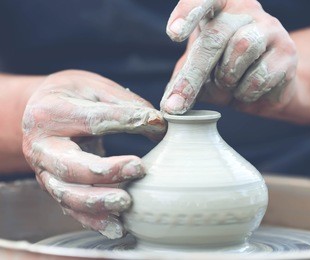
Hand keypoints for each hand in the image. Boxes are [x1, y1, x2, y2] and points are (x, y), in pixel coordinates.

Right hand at [22, 70, 165, 238]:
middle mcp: (42, 146)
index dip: (127, 122)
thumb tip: (159, 125)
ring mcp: (44, 170)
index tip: (157, 124)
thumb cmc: (73, 95)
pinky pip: (71, 208)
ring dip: (99, 203)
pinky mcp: (53, 186)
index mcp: (52, 113)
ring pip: (68, 194)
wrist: (41, 108)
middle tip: (140, 168)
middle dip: (107, 172)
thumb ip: (125, 104)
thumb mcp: (96, 88)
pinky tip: (117, 227)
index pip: (93, 121)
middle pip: (72, 166)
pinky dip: (93, 220)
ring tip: (127, 203)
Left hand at [160, 0, 297, 118]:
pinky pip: (260, 74)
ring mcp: (270, 27)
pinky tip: (246, 90)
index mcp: (219, 6)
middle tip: (176, 103)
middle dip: (194, 74)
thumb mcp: (198, 73)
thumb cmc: (224, 72)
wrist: (265, 89)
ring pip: (241, 49)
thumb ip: (183, 80)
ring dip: (227, 77)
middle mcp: (246, 10)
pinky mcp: (287, 51)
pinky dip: (246, 91)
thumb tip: (169, 106)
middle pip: (216, 36)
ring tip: (227, 83)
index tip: (173, 34)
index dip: (188, 13)